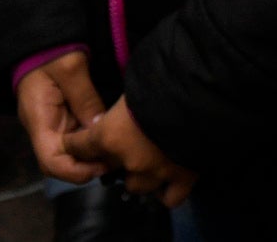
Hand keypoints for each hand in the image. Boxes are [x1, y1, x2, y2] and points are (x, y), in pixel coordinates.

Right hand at [15, 51, 107, 184]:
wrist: (40, 36)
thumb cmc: (51, 49)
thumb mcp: (71, 67)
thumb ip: (86, 99)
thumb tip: (101, 128)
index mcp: (37, 118)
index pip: (51, 162)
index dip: (76, 171)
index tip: (102, 164)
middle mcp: (42, 128)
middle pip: (61, 163)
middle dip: (88, 166)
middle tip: (116, 158)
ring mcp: (52, 124)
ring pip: (70, 154)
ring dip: (92, 155)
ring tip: (116, 149)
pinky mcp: (63, 118)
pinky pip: (76, 139)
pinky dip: (92, 143)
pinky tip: (109, 137)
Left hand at [65, 97, 195, 207]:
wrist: (201, 92)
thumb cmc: (161, 78)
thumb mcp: (130, 84)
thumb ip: (120, 103)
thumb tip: (120, 105)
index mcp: (109, 136)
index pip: (79, 147)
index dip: (76, 143)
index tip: (75, 140)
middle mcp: (128, 161)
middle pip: (108, 168)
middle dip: (111, 157)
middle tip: (122, 142)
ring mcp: (156, 174)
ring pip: (136, 186)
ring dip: (137, 174)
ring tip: (145, 161)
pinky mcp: (182, 179)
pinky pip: (168, 198)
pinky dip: (165, 191)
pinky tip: (166, 179)